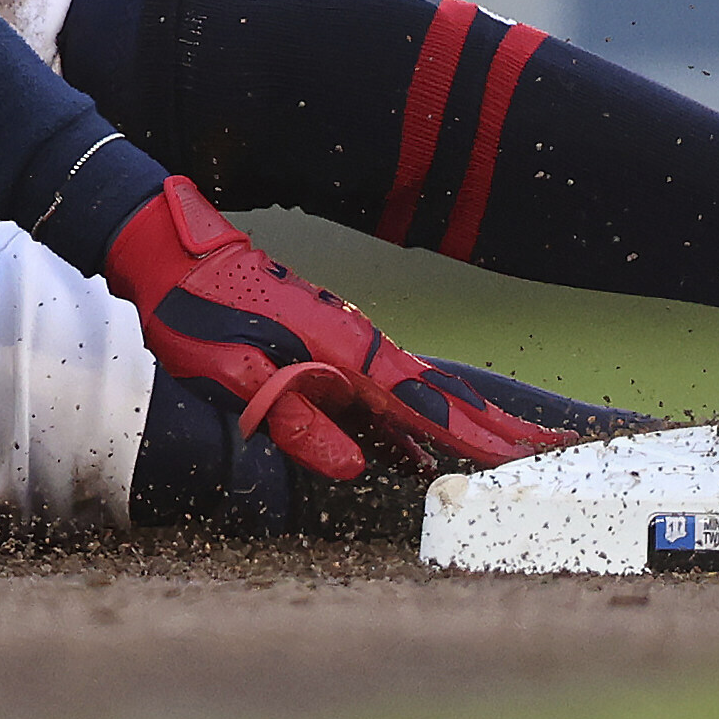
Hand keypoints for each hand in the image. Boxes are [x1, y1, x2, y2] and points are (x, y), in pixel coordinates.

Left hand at [95, 178, 533, 481]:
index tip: (526, 458)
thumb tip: (355, 469)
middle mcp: (357, 345)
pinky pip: (385, 389)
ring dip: (463, 422)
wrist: (169, 250)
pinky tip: (419, 449)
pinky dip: (415, 416)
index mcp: (344, 356)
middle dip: (495, 427)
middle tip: (550, 453)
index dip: (477, 438)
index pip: (425, 408)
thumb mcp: (234, 381)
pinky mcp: (327, 344)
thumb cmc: (195, 316)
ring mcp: (346, 342)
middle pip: (440, 396)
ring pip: (417, 392)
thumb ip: (297, 425)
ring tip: (509, 450)